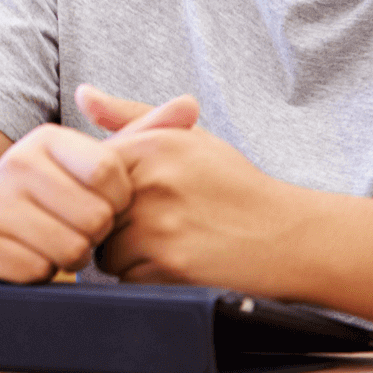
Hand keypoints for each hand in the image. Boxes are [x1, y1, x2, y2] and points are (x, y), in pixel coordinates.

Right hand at [0, 94, 197, 282]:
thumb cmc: (53, 198)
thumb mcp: (93, 163)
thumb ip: (142, 135)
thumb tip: (190, 103)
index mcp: (46, 138)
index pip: (109, 175)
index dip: (116, 202)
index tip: (100, 203)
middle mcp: (14, 162)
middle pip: (94, 218)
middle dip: (93, 235)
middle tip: (73, 228)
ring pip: (69, 249)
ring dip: (68, 259)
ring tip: (51, 244)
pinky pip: (37, 273)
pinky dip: (40, 276)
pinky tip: (28, 260)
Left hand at [77, 84, 312, 292]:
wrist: (289, 237)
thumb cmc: (234, 186)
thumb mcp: (188, 138)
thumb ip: (130, 116)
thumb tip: (83, 94)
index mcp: (152, 145)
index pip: (90, 170)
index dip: (104, 190)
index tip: (129, 197)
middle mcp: (152, 182)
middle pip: (93, 212)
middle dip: (113, 223)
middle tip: (153, 222)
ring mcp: (159, 226)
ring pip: (106, 250)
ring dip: (126, 255)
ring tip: (167, 243)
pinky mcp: (170, 266)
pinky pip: (127, 278)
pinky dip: (144, 278)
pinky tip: (177, 263)